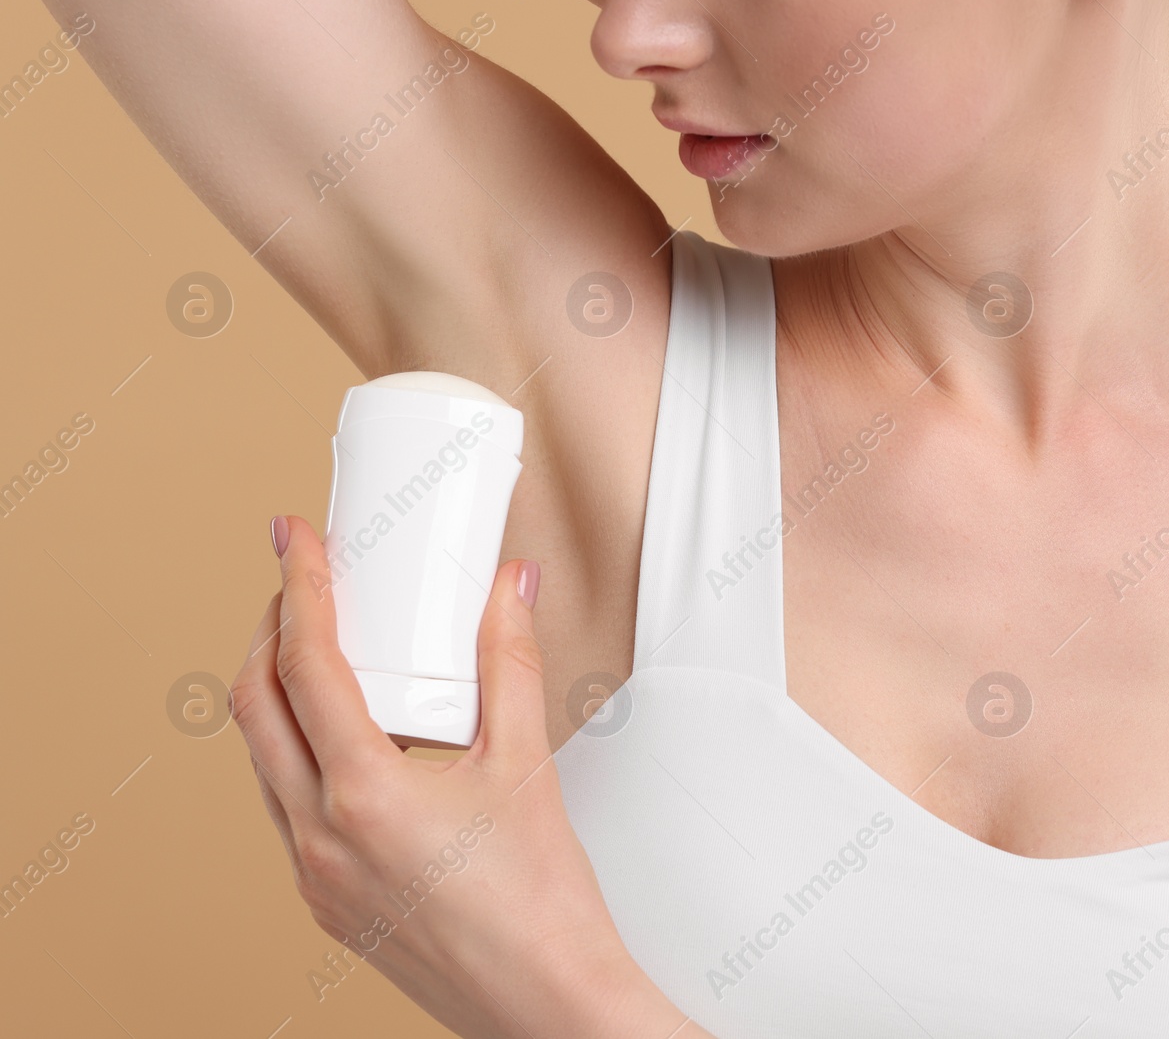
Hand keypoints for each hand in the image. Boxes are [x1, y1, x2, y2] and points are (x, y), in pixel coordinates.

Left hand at [229, 515, 693, 1037]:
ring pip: (262, 761)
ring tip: (323, 652)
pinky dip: (299, 754)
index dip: (298, 588)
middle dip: (268, 632)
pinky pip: (285, 809)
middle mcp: (318, 838)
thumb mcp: (525, 765)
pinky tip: (348, 742)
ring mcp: (314, 877)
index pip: (306, 664)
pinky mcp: (328, 902)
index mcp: (363, 795)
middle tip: (300, 587)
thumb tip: (510, 593)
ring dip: (276, 694)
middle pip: (254, 706)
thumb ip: (511, 663)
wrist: (548, 1004)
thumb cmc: (542, 907)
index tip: (294, 542)